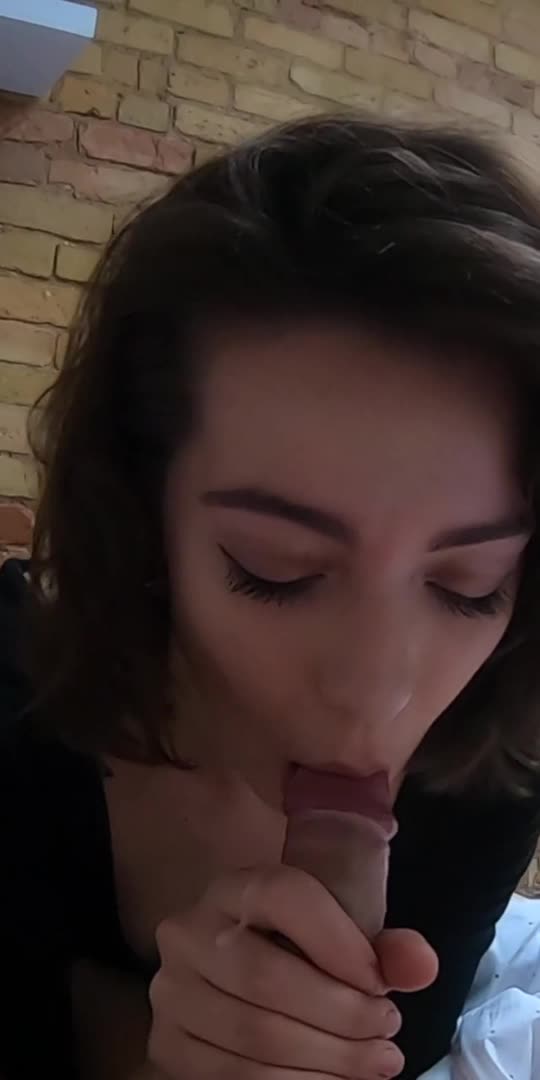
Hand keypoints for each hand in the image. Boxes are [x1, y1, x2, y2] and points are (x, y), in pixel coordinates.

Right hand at [147, 865, 436, 1078]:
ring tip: (375, 1062)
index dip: (338, 942)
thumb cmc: (304, 950)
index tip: (382, 984)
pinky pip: (234, 1077)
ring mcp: (171, 992)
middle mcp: (188, 932)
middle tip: (389, 1031)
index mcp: (233, 887)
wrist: (246, 970)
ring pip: (253, 1036)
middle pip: (266, 977)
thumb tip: (422, 965)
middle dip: (341, 1014)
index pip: (283, 897)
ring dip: (327, 1059)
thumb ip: (386, 947)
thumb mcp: (343, 935)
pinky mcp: (168, 1045)